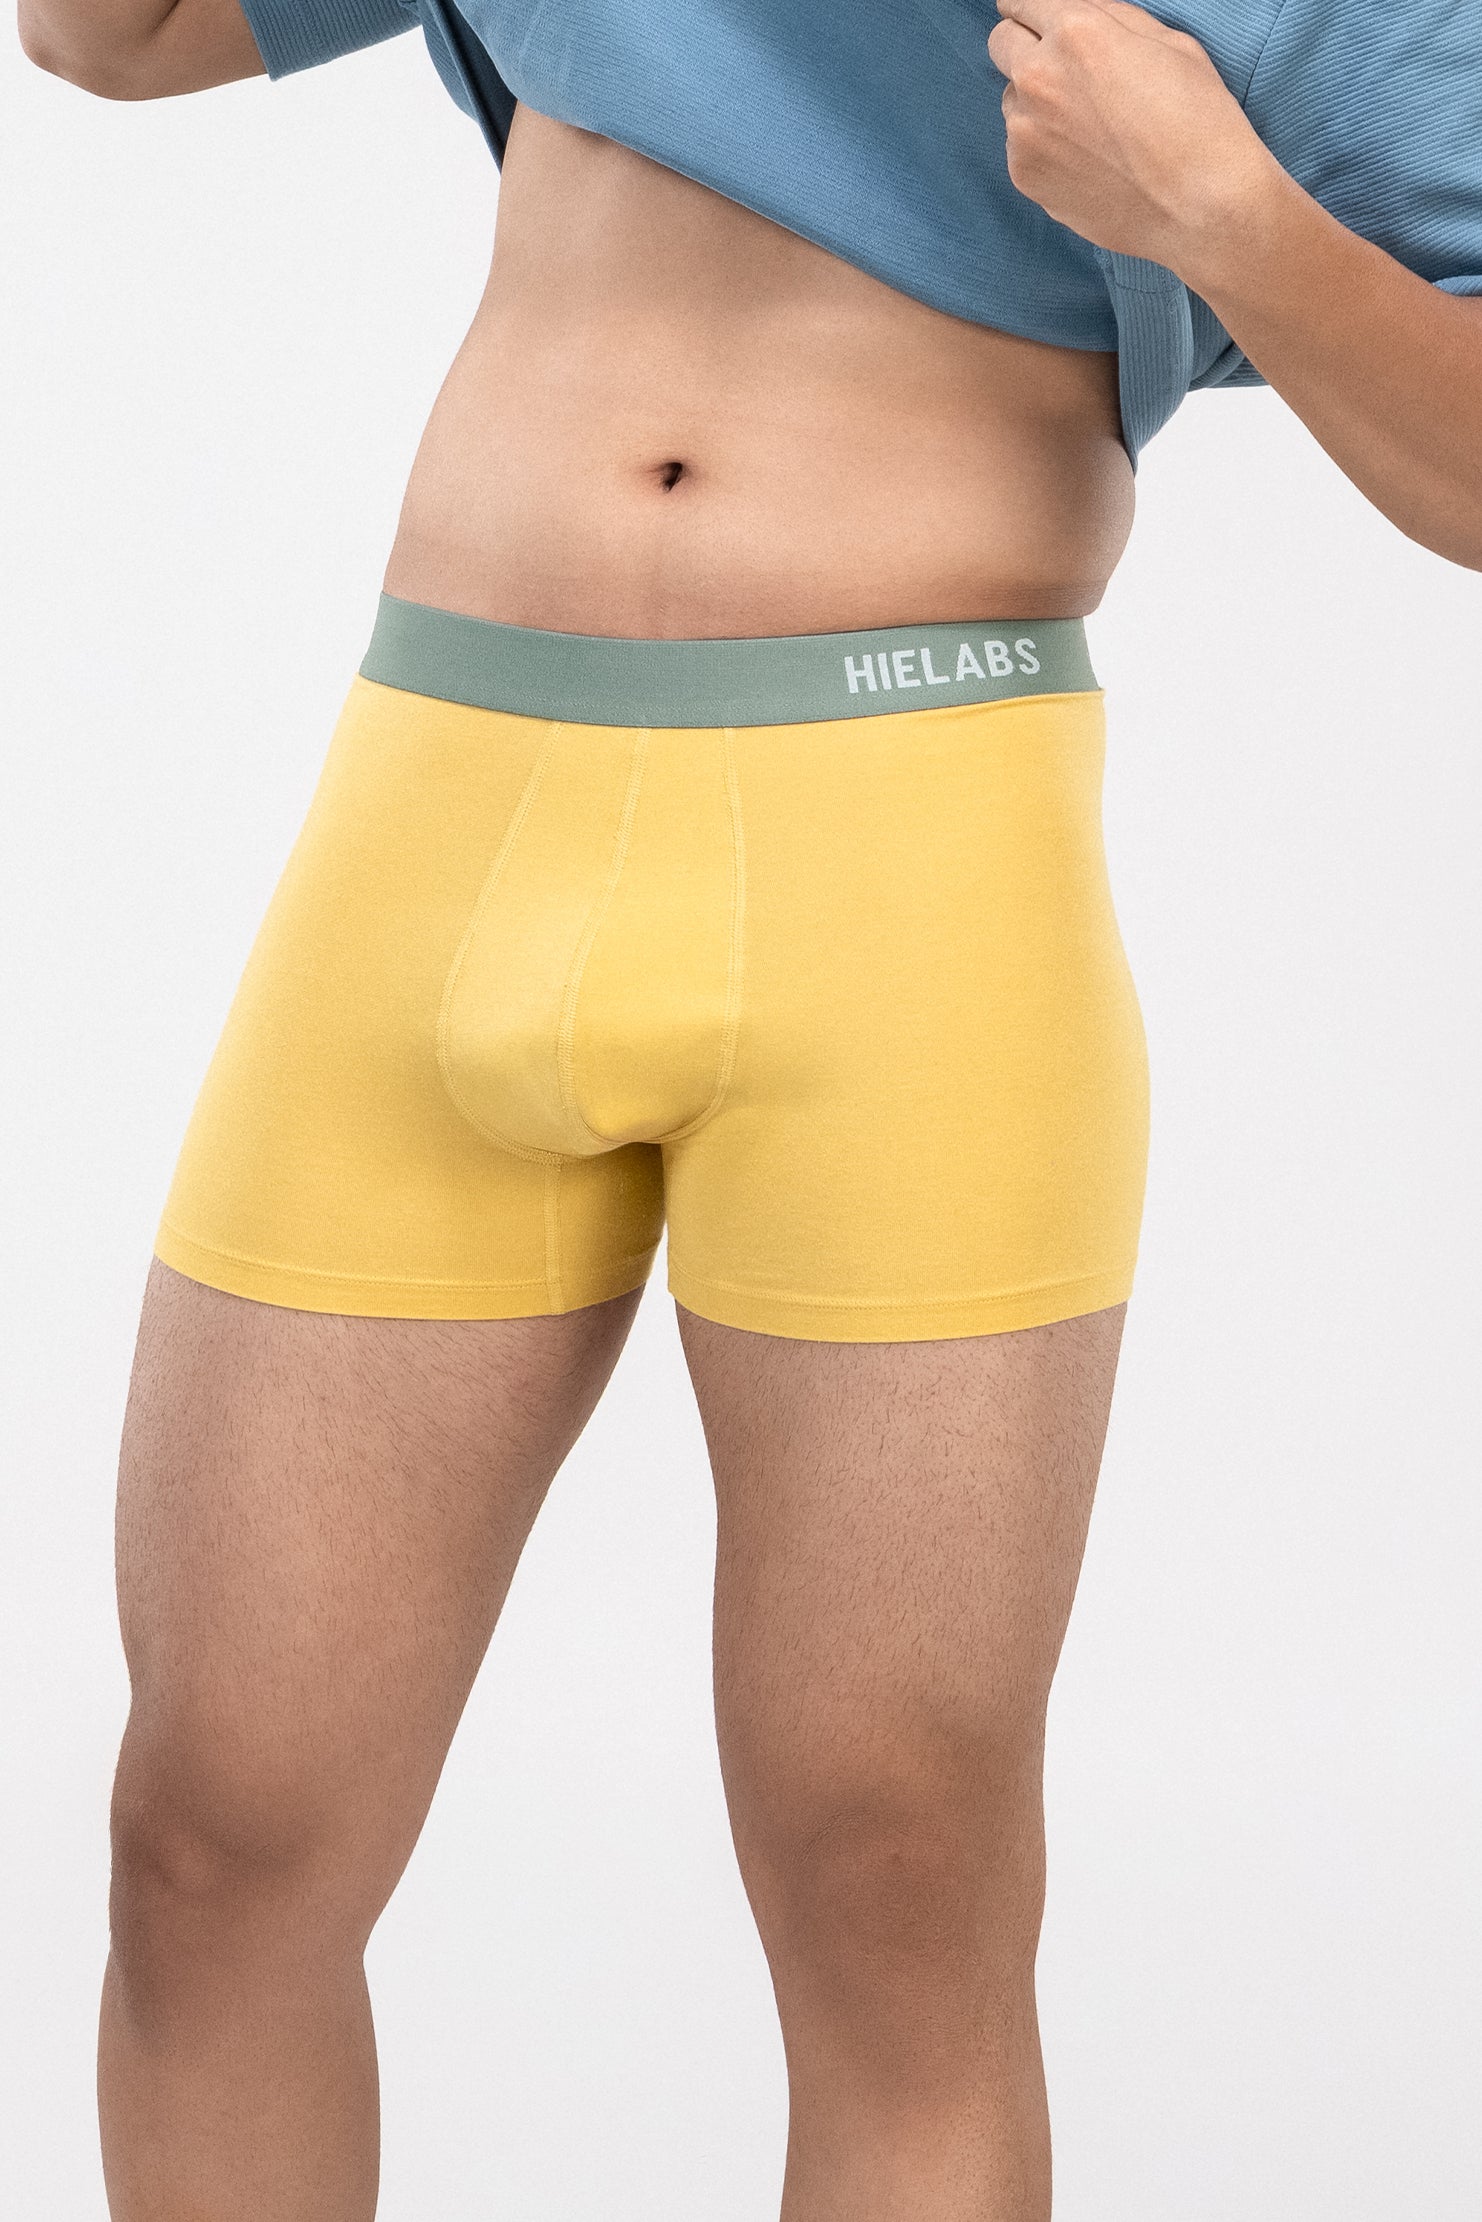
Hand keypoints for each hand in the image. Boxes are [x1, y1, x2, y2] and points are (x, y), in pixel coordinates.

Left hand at [987, 0, 1280, 277]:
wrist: (1199, 206)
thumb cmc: (1197, 120)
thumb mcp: (1168, 42)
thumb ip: (1111, 19)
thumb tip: (1077, 12)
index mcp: (1076, 32)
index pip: (1021, 1)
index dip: (1027, 8)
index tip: (1030, 17)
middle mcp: (1039, 77)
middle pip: (1001, 43)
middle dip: (1023, 45)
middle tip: (1057, 68)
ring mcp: (1025, 131)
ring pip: (1012, 101)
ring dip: (1036, 103)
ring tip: (1087, 128)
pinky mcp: (1025, 176)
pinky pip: (1020, 148)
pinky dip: (1043, 149)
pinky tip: (1086, 162)